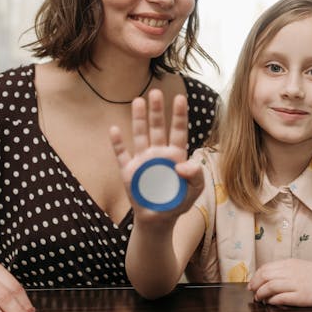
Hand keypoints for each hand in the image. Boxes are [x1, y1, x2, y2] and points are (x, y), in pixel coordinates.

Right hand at [109, 89, 203, 223]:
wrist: (158, 219)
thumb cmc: (178, 201)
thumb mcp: (195, 191)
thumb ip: (196, 176)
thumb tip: (183, 164)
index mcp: (175, 155)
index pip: (178, 131)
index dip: (179, 115)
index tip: (180, 98)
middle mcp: (158, 152)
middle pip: (158, 127)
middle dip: (157, 111)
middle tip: (156, 92)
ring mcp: (142, 160)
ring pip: (140, 135)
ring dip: (139, 119)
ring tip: (138, 101)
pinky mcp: (128, 171)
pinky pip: (122, 155)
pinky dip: (117, 143)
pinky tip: (114, 130)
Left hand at [247, 258, 311, 306]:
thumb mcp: (303, 267)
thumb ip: (288, 270)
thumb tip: (272, 278)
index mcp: (290, 263)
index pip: (265, 268)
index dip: (255, 277)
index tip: (252, 284)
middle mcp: (291, 271)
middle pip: (264, 276)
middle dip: (255, 285)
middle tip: (253, 293)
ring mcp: (297, 284)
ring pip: (270, 287)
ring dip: (261, 294)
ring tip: (259, 300)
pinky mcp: (303, 296)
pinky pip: (281, 298)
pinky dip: (272, 301)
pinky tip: (270, 303)